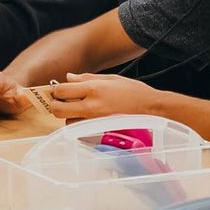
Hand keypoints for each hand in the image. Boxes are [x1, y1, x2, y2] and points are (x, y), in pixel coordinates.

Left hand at [37, 72, 162, 122]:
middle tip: (62, 102)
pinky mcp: (100, 132)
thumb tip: (68, 77)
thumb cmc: (135, 92)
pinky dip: (80, 125)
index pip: (61, 90)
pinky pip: (80, 130)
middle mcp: (92, 106)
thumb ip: (86, 78)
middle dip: (56, 105)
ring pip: (67, 121)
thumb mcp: (111, 78)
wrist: (153, 109)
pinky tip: (89, 119)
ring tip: (81, 110)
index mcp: (94, 89)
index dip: (56, 90)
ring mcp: (95, 122)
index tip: (58, 90)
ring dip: (69, 116)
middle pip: (58, 109)